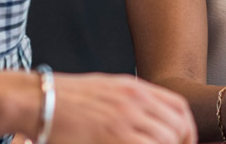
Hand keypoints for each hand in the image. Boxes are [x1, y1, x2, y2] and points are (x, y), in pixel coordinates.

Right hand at [0, 70, 196, 143]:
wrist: (38, 99)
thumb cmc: (65, 99)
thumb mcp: (104, 89)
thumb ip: (129, 101)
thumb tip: (147, 119)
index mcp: (133, 88)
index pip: (178, 107)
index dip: (187, 129)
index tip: (183, 143)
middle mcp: (133, 100)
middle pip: (177, 126)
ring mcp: (123, 118)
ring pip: (165, 140)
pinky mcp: (113, 135)